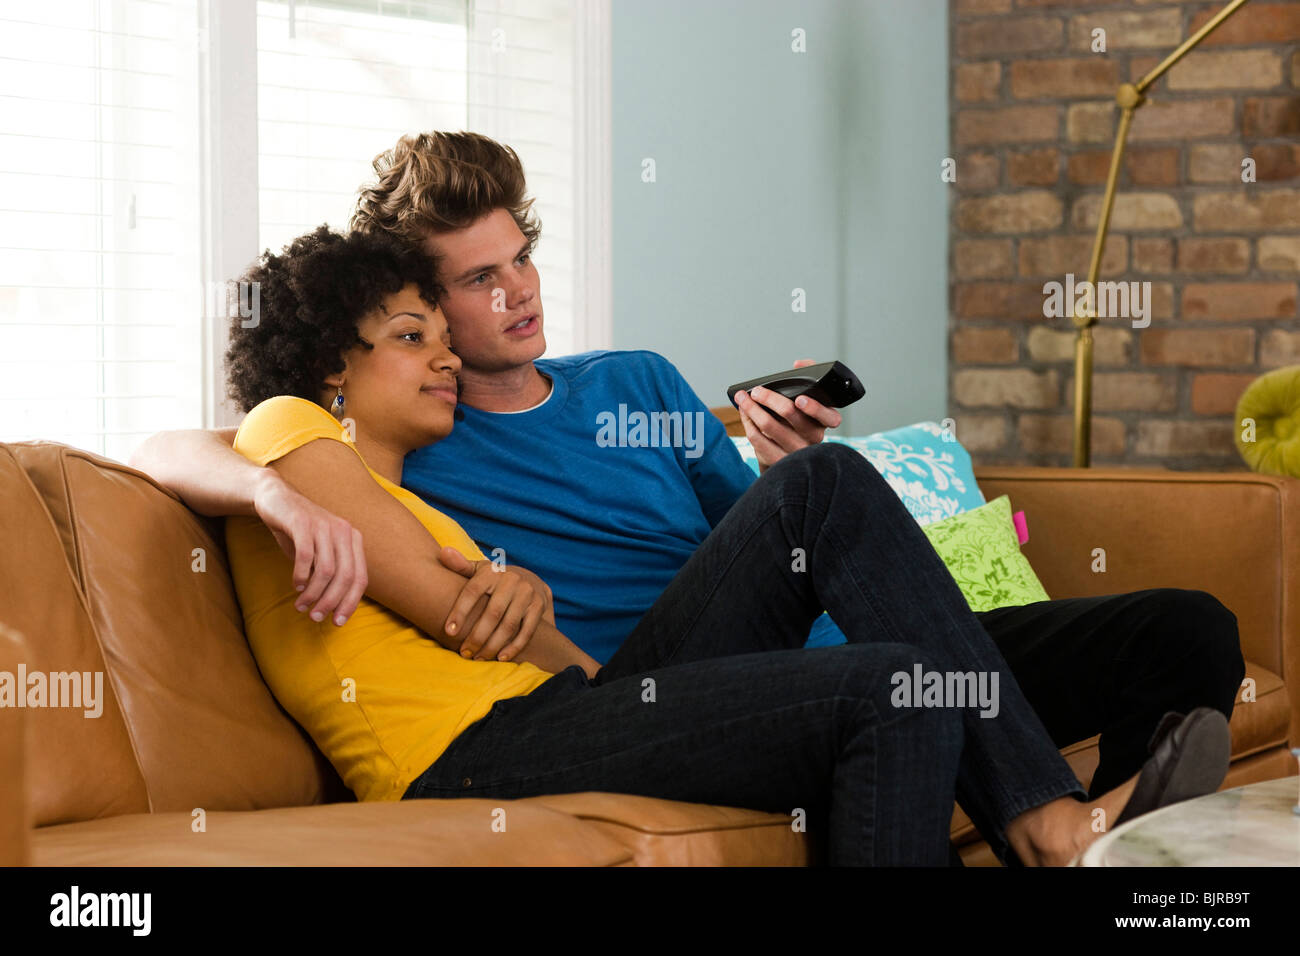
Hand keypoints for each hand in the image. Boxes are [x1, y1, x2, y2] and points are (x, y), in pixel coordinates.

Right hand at [252, 469, 367, 626]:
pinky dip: (301, 576)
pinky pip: (306, 557)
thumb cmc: (299, 532)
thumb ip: (330, 574)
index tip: (338, 622)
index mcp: (353, 540)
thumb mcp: (320, 553)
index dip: (351, 603)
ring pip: (326, 570)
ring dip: (313, 593)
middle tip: (315, 617)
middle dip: (331, 602)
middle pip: (346, 577)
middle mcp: (344, 531)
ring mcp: (324, 525)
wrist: (276, 499)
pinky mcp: (303, 523)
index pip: (361, 578)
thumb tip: (334, 607)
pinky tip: (296, 585)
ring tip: (301, 605)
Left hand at [437, 546, 548, 662]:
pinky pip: (526, 631)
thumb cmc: (493, 580)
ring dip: (493, 645)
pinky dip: (514, 647)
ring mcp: (527, 594)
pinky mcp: (538, 607)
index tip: (449, 631)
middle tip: (464, 653)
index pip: (472, 592)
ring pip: (508, 625)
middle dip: (476, 636)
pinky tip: (500, 658)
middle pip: (492, 613)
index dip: (460, 612)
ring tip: (479, 658)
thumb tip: (443, 553)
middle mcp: (511, 581)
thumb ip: (460, 565)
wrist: (529, 579)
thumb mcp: (479, 571)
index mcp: (491, 572)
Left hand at [734, 358, 842, 471]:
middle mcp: (813, 439)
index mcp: (824, 423)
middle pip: (790, 414)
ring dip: (751, 408)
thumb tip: (799, 364)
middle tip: (757, 391)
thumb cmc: (799, 421)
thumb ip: (809, 379)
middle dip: (769, 398)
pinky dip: (748, 422)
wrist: (791, 454)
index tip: (799, 399)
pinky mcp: (778, 460)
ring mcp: (795, 452)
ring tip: (742, 398)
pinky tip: (744, 413)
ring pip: (768, 426)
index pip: (830, 417)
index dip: (814, 408)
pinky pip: (757, 439)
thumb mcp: (809, 404)